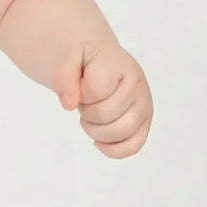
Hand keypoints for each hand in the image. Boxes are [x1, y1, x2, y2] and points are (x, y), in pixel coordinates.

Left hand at [53, 40, 151, 157]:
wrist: (95, 56)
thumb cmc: (81, 58)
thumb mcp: (65, 59)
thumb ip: (63, 78)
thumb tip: (69, 104)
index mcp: (119, 64)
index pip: (96, 91)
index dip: (80, 94)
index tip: (79, 84)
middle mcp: (138, 85)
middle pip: (106, 115)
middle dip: (86, 112)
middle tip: (84, 101)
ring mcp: (144, 105)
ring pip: (121, 133)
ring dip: (96, 131)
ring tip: (91, 116)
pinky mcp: (144, 123)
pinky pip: (133, 146)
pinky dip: (113, 150)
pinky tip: (98, 141)